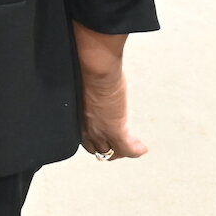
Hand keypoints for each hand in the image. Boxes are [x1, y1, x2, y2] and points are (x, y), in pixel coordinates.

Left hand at [72, 21, 147, 160]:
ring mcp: (99, 129)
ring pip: (111, 151)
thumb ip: (82, 86)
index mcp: (73, 113)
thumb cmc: (83, 65)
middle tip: (116, 145)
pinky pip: (126, 148)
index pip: (81, 134)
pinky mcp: (114, 129)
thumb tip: (83, 73)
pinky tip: (142, 147)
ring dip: (121, 150)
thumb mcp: (79, 81)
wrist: (94, 64)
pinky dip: (135, 150)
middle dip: (105, 147)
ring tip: (131, 146)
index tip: (99, 134)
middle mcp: (84, 125)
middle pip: (95, 147)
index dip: (92, 137)